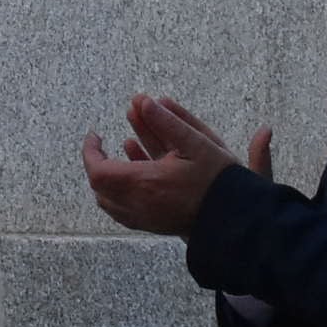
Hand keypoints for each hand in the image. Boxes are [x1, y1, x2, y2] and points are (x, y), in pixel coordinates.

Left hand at [82, 94, 255, 236]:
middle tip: (102, 145)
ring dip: (106, 180)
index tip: (95, 135)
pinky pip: (123, 213)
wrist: (236, 219)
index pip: (98, 170)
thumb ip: (167, 122)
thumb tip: (143, 100)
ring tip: (114, 160)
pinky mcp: (154, 226)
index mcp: (144, 182)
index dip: (90, 152)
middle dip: (97, 163)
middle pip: (99, 187)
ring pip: (109, 202)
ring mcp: (145, 219)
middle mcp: (139, 204)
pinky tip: (131, 178)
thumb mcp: (197, 143)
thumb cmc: (218, 181)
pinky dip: (118, 195)